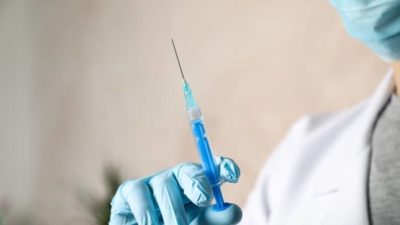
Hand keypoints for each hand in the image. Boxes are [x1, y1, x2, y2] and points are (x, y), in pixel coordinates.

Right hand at [109, 156, 240, 224]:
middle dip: (196, 183)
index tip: (233, 175)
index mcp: (195, 183)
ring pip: (163, 185)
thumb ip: (217, 219)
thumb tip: (234, 210)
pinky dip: (147, 215)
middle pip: (185, 170)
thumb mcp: (200, 224)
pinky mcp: (128, 190)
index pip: (211, 168)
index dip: (222, 167)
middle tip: (203, 200)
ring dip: (171, 211)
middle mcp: (173, 177)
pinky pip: (137, 195)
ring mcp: (151, 181)